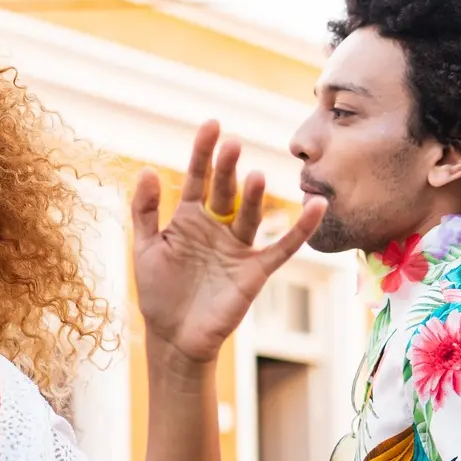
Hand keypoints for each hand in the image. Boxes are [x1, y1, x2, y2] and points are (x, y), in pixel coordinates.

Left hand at [131, 121, 326, 362]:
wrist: (173, 336)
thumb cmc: (157, 291)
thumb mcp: (144, 247)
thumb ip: (144, 211)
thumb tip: (147, 170)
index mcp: (189, 218)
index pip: (197, 178)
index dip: (203, 153)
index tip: (211, 124)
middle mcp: (216, 227)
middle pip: (225, 191)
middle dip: (227, 169)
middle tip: (231, 144)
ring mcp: (238, 248)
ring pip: (251, 215)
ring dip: (255, 196)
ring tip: (257, 175)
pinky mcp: (256, 271)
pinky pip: (282, 247)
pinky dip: (300, 228)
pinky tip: (316, 205)